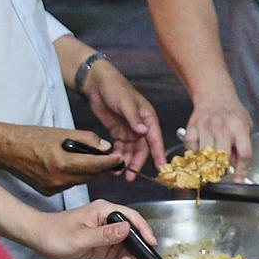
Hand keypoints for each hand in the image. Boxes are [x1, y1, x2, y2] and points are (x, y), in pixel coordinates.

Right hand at [0, 125, 125, 194]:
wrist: (6, 149)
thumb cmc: (31, 137)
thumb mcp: (61, 132)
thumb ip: (87, 139)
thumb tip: (105, 147)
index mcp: (62, 162)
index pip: (95, 164)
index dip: (111, 162)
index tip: (121, 159)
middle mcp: (59, 178)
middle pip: (91, 176)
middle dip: (105, 169)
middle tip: (117, 162)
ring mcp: (53, 187)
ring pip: (82, 181)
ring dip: (91, 173)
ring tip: (99, 163)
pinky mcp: (49, 191)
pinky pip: (70, 184)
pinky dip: (76, 176)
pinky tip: (76, 168)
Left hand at [27, 201, 157, 258]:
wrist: (37, 237)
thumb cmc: (53, 233)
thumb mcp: (80, 237)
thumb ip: (105, 235)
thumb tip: (127, 229)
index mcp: (104, 211)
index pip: (132, 218)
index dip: (144, 231)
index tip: (152, 244)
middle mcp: (107, 219)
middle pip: (131, 232)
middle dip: (137, 249)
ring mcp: (104, 231)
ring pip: (125, 244)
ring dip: (128, 257)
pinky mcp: (100, 242)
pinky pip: (116, 251)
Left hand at [81, 60, 165, 179]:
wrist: (97, 83)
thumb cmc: (115, 88)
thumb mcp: (125, 103)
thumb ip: (134, 118)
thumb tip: (143, 132)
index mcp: (148, 118)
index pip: (155, 139)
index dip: (158, 153)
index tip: (161, 167)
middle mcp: (140, 126)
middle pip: (142, 148)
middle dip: (137, 162)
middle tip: (131, 174)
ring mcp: (129, 130)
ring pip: (131, 150)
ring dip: (127, 161)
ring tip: (120, 171)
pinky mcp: (118, 131)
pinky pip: (120, 147)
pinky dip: (118, 154)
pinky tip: (113, 161)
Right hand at [184, 94, 254, 173]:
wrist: (215, 96)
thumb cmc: (232, 114)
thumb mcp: (245, 127)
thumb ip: (242, 148)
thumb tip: (236, 171)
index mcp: (239, 127)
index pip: (245, 154)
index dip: (242, 170)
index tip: (238, 179)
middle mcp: (222, 126)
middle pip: (222, 156)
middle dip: (222, 169)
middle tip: (221, 173)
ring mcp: (205, 126)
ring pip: (204, 155)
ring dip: (206, 164)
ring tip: (210, 166)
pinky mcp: (192, 127)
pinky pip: (190, 148)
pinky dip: (193, 155)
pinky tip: (199, 153)